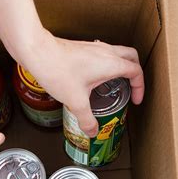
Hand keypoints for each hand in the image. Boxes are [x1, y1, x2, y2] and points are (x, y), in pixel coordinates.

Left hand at [21, 30, 143, 137]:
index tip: (136, 99)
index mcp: (111, 63)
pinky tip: (92, 76)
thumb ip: (86, 118)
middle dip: (135, 71)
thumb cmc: (58, 71)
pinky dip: (104, 63)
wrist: (37, 51)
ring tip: (113, 83)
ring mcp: (93, 47)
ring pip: (116, 52)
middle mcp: (105, 51)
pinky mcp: (81, 47)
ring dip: (119, 66)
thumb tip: (92, 131)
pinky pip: (101, 53)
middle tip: (131, 87)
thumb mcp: (76, 101)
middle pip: (131, 56)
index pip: (136, 71)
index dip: (140, 87)